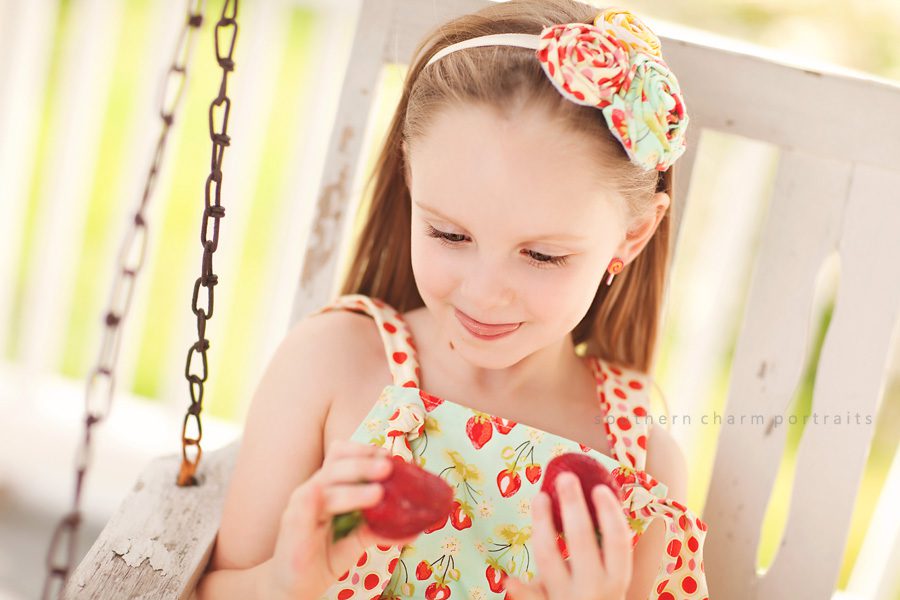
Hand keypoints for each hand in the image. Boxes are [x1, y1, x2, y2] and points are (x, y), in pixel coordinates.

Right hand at [265, 440, 417, 599]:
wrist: (297, 585)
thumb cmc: (325, 555)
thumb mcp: (357, 539)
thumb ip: (380, 529)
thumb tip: (415, 528)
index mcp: (329, 486)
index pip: (342, 455)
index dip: (363, 451)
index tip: (388, 456)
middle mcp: (313, 490)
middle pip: (335, 465)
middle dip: (363, 465)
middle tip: (388, 467)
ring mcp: (300, 507)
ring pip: (324, 486)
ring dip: (351, 488)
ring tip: (376, 493)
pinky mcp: (291, 527)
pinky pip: (301, 508)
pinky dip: (312, 498)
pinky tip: (320, 494)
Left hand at [505, 472, 632, 599]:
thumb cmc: (599, 598)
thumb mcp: (610, 582)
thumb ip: (604, 553)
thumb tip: (599, 501)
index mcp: (616, 581)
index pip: (618, 541)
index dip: (611, 513)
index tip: (599, 489)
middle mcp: (595, 590)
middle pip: (583, 540)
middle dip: (573, 506)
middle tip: (565, 478)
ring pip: (550, 558)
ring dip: (542, 526)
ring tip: (539, 498)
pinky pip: (533, 598)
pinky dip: (521, 590)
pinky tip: (508, 579)